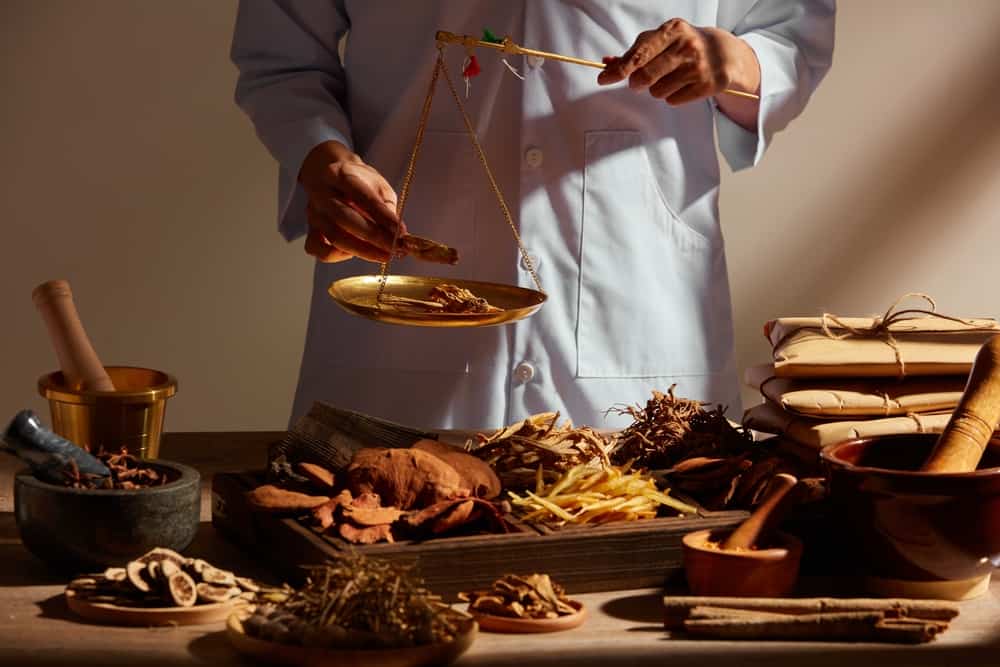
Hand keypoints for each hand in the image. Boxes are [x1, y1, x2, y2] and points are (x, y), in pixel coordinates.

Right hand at [297, 140, 405, 262]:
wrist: (328, 174)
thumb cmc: (358, 181)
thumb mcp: (377, 185)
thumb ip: (386, 207)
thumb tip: (398, 235)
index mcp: (340, 175)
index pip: (363, 197)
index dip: (383, 217)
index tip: (401, 232)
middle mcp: (322, 193)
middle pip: (346, 218)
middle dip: (374, 237)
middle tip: (395, 249)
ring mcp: (314, 212)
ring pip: (334, 236)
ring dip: (362, 251)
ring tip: (384, 255)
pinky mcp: (310, 228)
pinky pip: (318, 248)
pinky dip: (337, 255)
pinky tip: (354, 252)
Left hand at [597, 18, 759, 108]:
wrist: (724, 53)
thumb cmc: (684, 45)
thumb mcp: (662, 39)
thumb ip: (635, 51)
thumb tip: (607, 63)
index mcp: (672, 30)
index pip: (638, 54)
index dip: (618, 70)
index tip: (603, 79)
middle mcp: (686, 47)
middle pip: (644, 77)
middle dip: (637, 82)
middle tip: (639, 81)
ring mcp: (698, 67)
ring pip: (657, 92)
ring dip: (657, 89)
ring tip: (670, 77)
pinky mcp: (707, 85)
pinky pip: (673, 100)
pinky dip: (673, 96)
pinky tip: (682, 84)